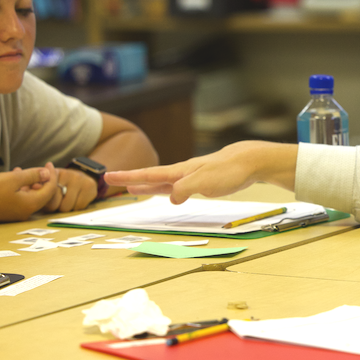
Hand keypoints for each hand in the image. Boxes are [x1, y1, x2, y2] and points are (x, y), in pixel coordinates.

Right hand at [0, 163, 60, 222]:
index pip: (50, 189)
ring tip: (21, 170)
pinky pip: (21, 198)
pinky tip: (13, 177)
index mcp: (31, 204)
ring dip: (29, 182)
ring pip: (30, 195)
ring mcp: (18, 213)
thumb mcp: (14, 179)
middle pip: (42, 193)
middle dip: (41, 179)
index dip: (52, 175)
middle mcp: (27, 211)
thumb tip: (47, 173)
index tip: (49, 163)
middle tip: (37, 167)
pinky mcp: (9, 212)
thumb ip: (33, 176)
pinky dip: (21, 188)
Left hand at [43, 167, 98, 213]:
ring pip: (68, 207)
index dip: (46, 202)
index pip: (46, 195)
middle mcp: (68, 174)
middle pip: (55, 204)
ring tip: (67, 200)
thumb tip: (34, 188)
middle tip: (58, 202)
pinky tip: (77, 199)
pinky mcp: (90, 186)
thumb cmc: (63, 183)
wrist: (84, 173)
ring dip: (67, 207)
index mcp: (54, 173)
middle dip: (56, 207)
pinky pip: (80, 207)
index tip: (47, 201)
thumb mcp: (50, 183)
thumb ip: (40, 187)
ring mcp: (80, 180)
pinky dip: (77, 207)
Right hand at [105, 140, 297, 204]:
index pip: (149, 174)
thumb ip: (185, 189)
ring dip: (147, 185)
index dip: (129, 177)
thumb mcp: (205, 182)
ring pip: (163, 182)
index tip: (110, 176)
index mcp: (180, 172)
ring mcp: (192, 176)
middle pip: (152, 177)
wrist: (249, 161)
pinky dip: (166, 190)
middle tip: (111, 180)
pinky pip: (177, 187)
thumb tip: (171, 199)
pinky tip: (168, 194)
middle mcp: (183, 173)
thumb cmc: (229, 170)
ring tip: (132, 188)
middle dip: (131, 179)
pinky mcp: (203, 182)